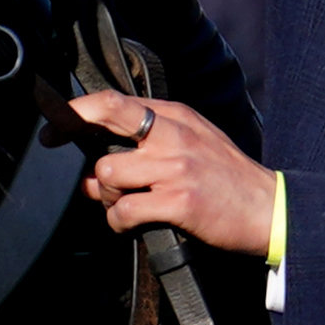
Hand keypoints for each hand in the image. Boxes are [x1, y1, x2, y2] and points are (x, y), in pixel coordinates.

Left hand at [67, 86, 274, 257]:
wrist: (270, 209)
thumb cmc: (227, 180)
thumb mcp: (193, 145)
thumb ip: (147, 149)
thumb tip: (94, 171)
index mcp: (175, 116)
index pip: (115, 99)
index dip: (77, 108)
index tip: (55, 123)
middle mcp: (173, 134)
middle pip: (107, 116)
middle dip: (72, 127)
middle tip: (56, 145)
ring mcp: (175, 167)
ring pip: (108, 173)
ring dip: (106, 196)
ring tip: (123, 206)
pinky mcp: (179, 200)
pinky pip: (125, 210)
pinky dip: (118, 222)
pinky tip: (131, 225)